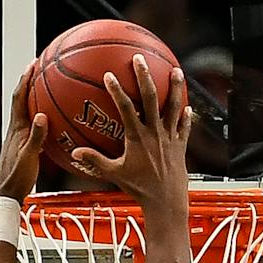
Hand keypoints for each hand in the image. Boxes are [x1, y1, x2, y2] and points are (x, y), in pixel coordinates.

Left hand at [0, 69, 47, 200]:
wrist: (6, 194)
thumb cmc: (16, 178)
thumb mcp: (29, 157)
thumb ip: (36, 137)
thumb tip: (42, 116)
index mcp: (16, 129)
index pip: (19, 98)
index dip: (25, 79)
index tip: (34, 63)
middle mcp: (16, 130)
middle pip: (22, 99)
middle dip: (30, 82)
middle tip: (41, 68)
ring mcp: (19, 137)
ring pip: (27, 111)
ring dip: (35, 98)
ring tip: (47, 88)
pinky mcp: (23, 146)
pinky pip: (34, 125)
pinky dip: (42, 117)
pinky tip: (52, 120)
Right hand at [67, 60, 191, 214]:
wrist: (166, 202)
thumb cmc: (139, 189)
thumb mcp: (114, 175)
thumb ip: (95, 161)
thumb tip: (75, 153)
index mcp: (137, 138)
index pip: (125, 108)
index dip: (117, 91)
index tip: (110, 75)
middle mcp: (155, 133)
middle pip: (151, 98)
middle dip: (144, 77)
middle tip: (140, 60)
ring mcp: (170, 137)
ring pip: (173, 107)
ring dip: (175, 87)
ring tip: (176, 71)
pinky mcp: (181, 145)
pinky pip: (184, 126)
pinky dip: (186, 115)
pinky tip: (187, 106)